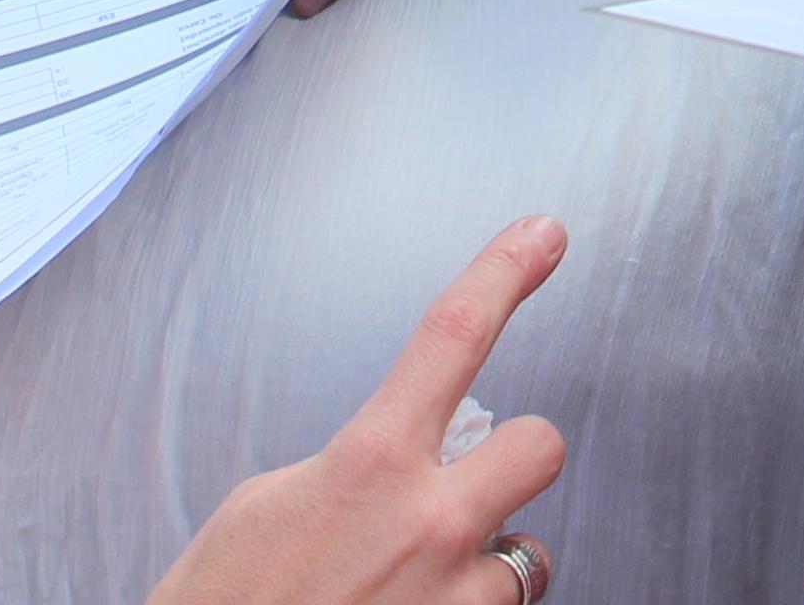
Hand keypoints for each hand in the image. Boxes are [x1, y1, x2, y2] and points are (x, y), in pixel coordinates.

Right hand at [145, 217, 572, 604]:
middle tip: (474, 487)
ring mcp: (457, 600)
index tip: (542, 235)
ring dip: (486, 565)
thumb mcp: (261, 510)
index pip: (452, 335)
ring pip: (530, 554)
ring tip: (415, 591)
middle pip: (541, 445)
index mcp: (366, 467)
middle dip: (515, 459)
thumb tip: (389, 463)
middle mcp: (429, 528)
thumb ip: (345, 469)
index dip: (504, 272)